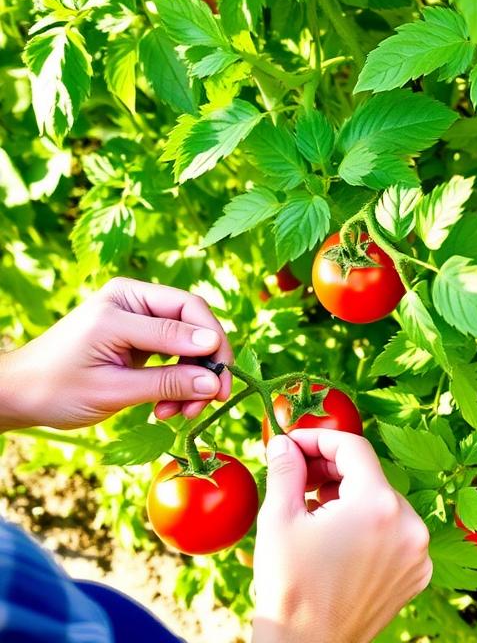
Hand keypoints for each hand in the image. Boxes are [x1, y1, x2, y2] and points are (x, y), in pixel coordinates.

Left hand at [0, 277, 231, 430]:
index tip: (218, 385)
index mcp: (123, 301)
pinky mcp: (139, 337)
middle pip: (195, 323)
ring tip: (180, 413)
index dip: (211, 346)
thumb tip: (214, 382)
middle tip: (213, 400)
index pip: (188, 312)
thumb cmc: (55, 389)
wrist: (19, 396)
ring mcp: (137, 318)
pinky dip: (179, 381)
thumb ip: (167, 381)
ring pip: (190, 341)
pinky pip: (175, 354)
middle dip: (206, 364)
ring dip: (193, 378)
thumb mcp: (113, 388)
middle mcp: (134, 301)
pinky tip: (167, 407)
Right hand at [252, 430, 431, 642]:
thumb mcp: (279, 519)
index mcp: (378, 506)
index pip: (353, 448)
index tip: (294, 444)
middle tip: (298, 478)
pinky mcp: (418, 573)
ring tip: (315, 512)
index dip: (319, 439)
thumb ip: (286, 470)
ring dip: (351, 499)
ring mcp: (419, 551)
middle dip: (332, 471)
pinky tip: (338, 540)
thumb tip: (285, 441)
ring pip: (383, 504)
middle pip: (370, 476)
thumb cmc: (289, 586)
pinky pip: (396, 534)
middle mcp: (410, 525)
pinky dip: (370, 528)